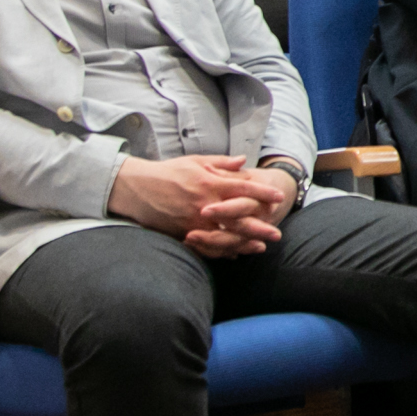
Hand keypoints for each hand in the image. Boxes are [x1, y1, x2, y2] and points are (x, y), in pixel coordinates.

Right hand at [110, 154, 290, 254]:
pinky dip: (222, 252)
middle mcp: (205, 204)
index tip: (279, 197)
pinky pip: (207, 246)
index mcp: (210, 182)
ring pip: (225, 237)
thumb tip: (244, 162)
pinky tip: (234, 254)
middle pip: (239, 218)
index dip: (263, 193)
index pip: (243, 188)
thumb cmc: (168, 172)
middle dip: (260, 227)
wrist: (137, 188)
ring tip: (260, 248)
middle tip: (277, 234)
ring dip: (244, 244)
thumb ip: (222, 163)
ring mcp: (195, 222)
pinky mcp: (184, 233)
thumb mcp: (196, 161)